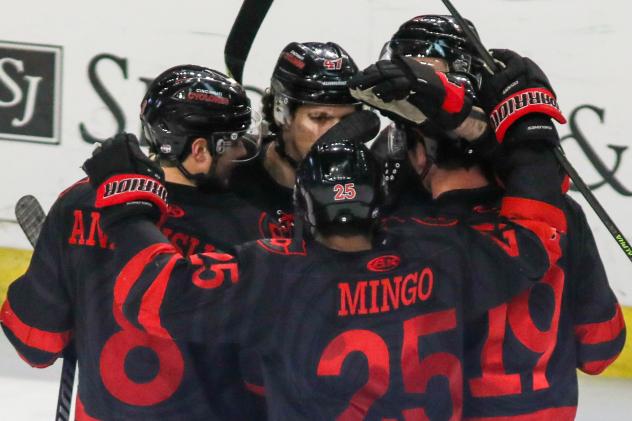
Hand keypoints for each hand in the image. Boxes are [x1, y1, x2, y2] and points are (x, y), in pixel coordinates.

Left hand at [82, 133, 167, 223]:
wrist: (130, 201)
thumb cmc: (146, 184)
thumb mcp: (154, 168)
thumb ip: (144, 157)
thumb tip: (138, 152)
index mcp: (128, 145)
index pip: (127, 137)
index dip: (130, 142)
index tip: (132, 147)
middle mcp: (112, 148)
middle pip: (112, 141)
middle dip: (116, 146)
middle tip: (121, 155)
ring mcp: (100, 159)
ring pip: (99, 149)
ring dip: (105, 154)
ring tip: (110, 162)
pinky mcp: (92, 170)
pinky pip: (90, 162)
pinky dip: (95, 165)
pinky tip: (101, 170)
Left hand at [349, 56, 471, 129]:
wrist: (449, 108)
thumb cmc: (427, 106)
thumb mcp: (404, 100)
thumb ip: (389, 97)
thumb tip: (370, 98)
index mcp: (406, 69)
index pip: (382, 67)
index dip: (367, 73)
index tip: (354, 81)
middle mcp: (410, 69)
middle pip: (383, 68)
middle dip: (366, 77)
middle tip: (352, 85)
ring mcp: (416, 74)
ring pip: (389, 74)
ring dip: (373, 81)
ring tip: (360, 89)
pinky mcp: (420, 83)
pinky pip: (401, 84)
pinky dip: (388, 89)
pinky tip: (379, 96)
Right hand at [478, 49, 565, 143]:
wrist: (525, 122)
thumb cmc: (504, 102)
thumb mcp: (488, 88)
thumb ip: (485, 76)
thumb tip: (482, 69)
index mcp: (519, 63)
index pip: (506, 54)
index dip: (497, 55)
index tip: (490, 57)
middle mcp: (533, 68)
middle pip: (520, 63)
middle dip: (510, 67)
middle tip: (499, 74)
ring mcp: (541, 80)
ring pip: (527, 75)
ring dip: (519, 78)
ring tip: (509, 87)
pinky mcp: (546, 93)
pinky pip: (532, 86)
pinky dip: (525, 88)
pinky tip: (517, 96)